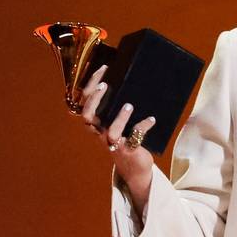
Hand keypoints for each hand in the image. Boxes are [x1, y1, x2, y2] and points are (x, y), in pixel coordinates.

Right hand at [79, 65, 155, 209]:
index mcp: (97, 123)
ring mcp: (114, 143)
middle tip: (106, 85)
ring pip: (110, 132)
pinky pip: (135, 139)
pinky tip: (152, 119)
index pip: (85, 102)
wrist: (135, 167)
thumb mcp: (120, 122)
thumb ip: (121, 106)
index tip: (103, 70)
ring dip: (119, 118)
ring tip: (129, 106)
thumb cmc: (127, 138)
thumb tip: (133, 79)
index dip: (90, 86)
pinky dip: (143, 127)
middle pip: (88, 115)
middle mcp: (101, 133)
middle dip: (95, 99)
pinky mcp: (129, 151)